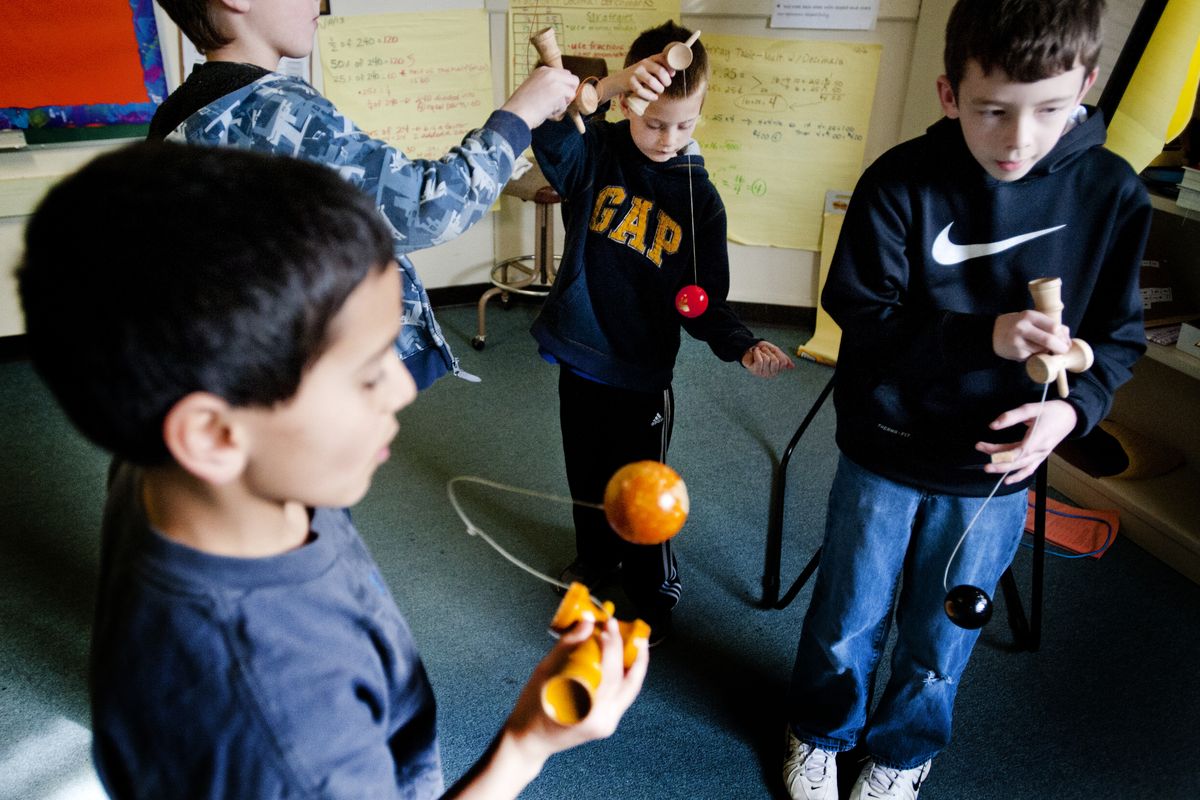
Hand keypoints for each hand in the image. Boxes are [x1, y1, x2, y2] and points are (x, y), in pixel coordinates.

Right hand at [502, 66, 580, 129]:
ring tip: (548, 108)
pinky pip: (568, 103)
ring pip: (572, 92)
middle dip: (568, 94)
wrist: (516, 113)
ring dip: (562, 104)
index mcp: (542, 71)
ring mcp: (555, 80)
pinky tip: (547, 111)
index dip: (563, 88)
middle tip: (554, 103)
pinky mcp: (559, 90)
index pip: (564, 75)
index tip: (552, 97)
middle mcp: (549, 72)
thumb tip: (563, 93)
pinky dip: (559, 110)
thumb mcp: (534, 89)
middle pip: (573, 80)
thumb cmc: (522, 107)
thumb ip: (547, 86)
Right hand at [504, 616, 647, 760]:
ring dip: (635, 665)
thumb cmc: (532, 708)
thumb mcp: (545, 672)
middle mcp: (602, 720)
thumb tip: (586, 621)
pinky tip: (623, 660)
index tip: (610, 624)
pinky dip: (625, 676)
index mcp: (586, 709)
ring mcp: (607, 724)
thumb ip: (568, 645)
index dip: (614, 645)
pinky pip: (623, 696)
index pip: (610, 674)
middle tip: (634, 632)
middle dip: (636, 655)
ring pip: (631, 690)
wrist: (530, 740)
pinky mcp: (607, 723)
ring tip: (635, 643)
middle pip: (630, 683)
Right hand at [601, 55, 673, 104]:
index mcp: (649, 59)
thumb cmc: (639, 75)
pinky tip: (654, 97)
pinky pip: (642, 91)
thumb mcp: (648, 68)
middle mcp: (643, 64)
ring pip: (652, 82)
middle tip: (666, 85)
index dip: (670, 67)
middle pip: (660, 71)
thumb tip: (673, 72)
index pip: (663, 58)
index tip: (672, 75)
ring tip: (659, 92)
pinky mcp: (630, 82)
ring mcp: (636, 73)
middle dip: (666, 81)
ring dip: (659, 89)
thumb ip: (659, 68)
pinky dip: (650, 96)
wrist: (619, 79)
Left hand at [741, 341, 794, 377]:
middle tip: (764, 350)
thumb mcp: (775, 351)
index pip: (783, 361)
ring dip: (762, 352)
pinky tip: (755, 352)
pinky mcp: (755, 371)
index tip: (771, 350)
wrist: (748, 348)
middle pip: (776, 361)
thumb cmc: (762, 350)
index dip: (777, 352)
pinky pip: (760, 360)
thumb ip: (784, 358)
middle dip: (769, 352)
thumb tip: (792, 366)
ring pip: (767, 360)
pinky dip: (757, 353)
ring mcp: (763, 373)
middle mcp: (772, 373)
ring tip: (759, 352)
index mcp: (778, 369)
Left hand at [977, 398, 1076, 482]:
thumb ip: (1011, 416)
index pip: (1021, 451)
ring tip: (988, 468)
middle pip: (1019, 461)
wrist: (1070, 416)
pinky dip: (1019, 476)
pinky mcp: (1041, 457)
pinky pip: (1029, 469)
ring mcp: (1042, 455)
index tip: (985, 448)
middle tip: (983, 463)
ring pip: (1022, 466)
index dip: (1004, 454)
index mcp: (1039, 437)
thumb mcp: (1030, 408)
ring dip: (1005, 469)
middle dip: (999, 463)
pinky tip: (1007, 480)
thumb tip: (992, 426)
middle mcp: (1041, 449)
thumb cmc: (1050, 410)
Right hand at [993, 310, 1069, 361]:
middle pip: (1049, 340)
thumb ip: (1048, 324)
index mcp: (1029, 315)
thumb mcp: (1031, 319)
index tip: (1066, 342)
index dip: (1063, 336)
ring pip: (1042, 350)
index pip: (1053, 326)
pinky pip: (1034, 356)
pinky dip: (1036, 356)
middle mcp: (1022, 327)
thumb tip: (1067, 336)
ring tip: (1041, 348)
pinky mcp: (1016, 353)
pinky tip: (1028, 351)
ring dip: (1047, 351)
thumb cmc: (1016, 325)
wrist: (992, 334)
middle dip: (1060, 348)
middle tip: (1063, 351)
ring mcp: (1018, 342)